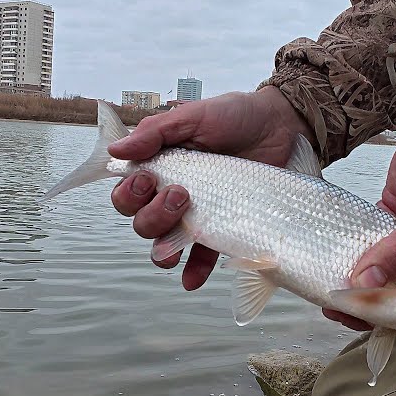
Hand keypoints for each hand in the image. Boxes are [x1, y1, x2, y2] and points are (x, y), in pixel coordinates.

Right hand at [107, 86, 316, 289]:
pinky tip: (191, 280)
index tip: (148, 180)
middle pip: (140, 222)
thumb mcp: (193, 116)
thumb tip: (115, 150)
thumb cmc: (234, 115)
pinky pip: (201, 258)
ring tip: (190, 229)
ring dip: (166, 246)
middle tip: (182, 194)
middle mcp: (171, 194)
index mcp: (159, 167)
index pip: (125, 193)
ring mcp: (197, 214)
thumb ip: (155, 132)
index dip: (129, 194)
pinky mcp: (223, 228)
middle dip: (152, 215)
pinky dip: (193, 272)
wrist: (280, 126)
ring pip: (163, 243)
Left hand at [323, 95, 395, 331]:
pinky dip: (352, 246)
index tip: (356, 317)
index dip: (391, 316)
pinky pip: (370, 240)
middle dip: (366, 300)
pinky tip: (329, 255)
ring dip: (356, 276)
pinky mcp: (394, 219)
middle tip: (331, 303)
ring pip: (380, 268)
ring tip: (324, 285)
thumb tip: (365, 284)